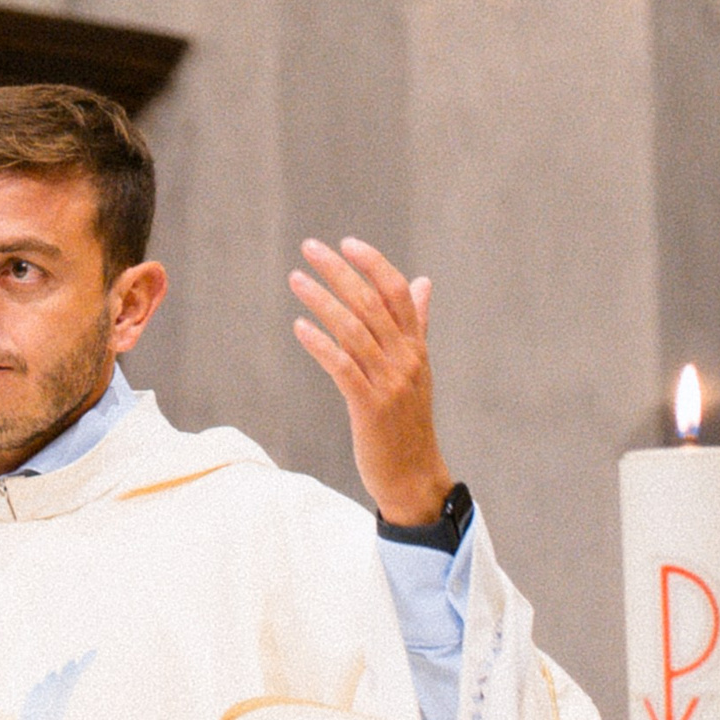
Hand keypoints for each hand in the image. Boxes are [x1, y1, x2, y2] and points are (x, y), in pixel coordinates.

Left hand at [290, 237, 454, 526]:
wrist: (414, 477)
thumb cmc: (408, 422)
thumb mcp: (418, 369)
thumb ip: (417, 324)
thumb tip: (423, 282)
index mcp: (417, 347)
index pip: (398, 293)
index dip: (374, 264)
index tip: (347, 242)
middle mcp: (406, 359)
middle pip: (371, 303)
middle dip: (340, 272)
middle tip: (310, 247)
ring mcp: (389, 383)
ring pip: (353, 330)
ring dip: (322, 300)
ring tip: (296, 279)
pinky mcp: (369, 407)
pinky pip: (342, 367)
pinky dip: (320, 344)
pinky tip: (299, 327)